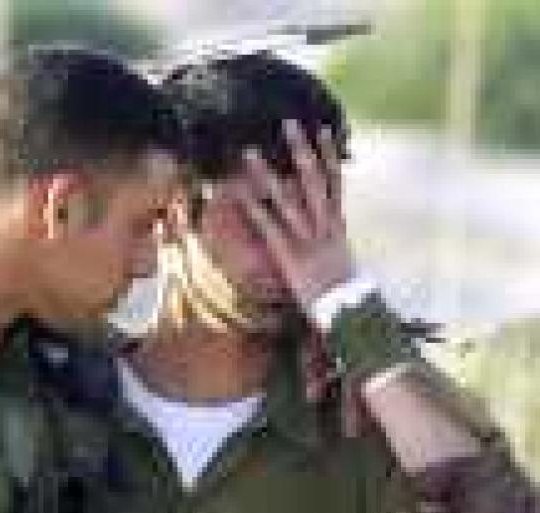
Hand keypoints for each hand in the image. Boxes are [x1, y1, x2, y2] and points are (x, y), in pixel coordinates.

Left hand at [233, 119, 353, 311]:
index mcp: (338, 225)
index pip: (335, 182)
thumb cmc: (347, 294)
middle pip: (313, 179)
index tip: (323, 129)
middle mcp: (324, 225)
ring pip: (287, 198)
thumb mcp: (344, 263)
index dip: (329, 155)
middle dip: (301, 150)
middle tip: (288, 123)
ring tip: (250, 152)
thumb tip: (332, 234)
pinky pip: (271, 228)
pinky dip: (256, 210)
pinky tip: (240, 195)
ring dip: (267, 174)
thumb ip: (335, 243)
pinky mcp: (290, 255)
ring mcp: (307, 238)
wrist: (349, 312)